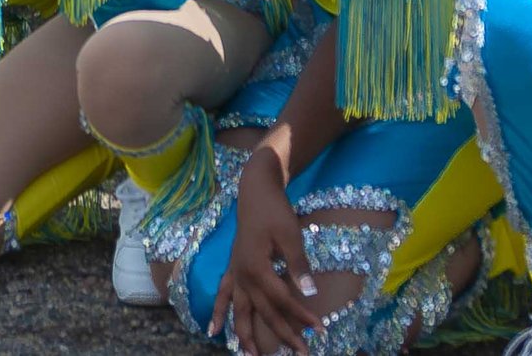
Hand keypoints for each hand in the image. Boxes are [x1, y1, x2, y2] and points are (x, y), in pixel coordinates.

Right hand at [207, 160, 322, 352]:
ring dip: (245, 334)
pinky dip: (217, 312)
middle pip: (264, 312)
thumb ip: (298, 266)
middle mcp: (243, 276)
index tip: (320, 329)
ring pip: (239, 310)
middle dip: (284, 334)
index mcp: (257, 268)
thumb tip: (310, 293)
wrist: (255, 191)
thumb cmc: (274, 211)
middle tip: (302, 353)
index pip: (284, 299)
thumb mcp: (291, 235)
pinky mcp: (233, 269)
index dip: (302, 316)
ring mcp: (236, 273)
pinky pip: (223, 295)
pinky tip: (212, 329)